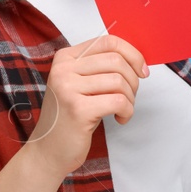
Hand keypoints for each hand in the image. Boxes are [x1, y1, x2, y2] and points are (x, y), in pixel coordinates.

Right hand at [25, 33, 147, 179]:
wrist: (48, 150)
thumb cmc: (70, 118)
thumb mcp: (80, 84)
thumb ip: (99, 68)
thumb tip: (137, 62)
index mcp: (65, 58)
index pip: (107, 41)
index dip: (132, 54)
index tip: (142, 71)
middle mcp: (63, 69)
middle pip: (116, 61)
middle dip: (133, 81)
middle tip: (128, 97)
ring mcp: (68, 88)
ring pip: (119, 81)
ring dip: (130, 99)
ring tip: (121, 110)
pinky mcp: (78, 109)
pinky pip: (119, 101)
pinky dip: (127, 112)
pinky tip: (119, 119)